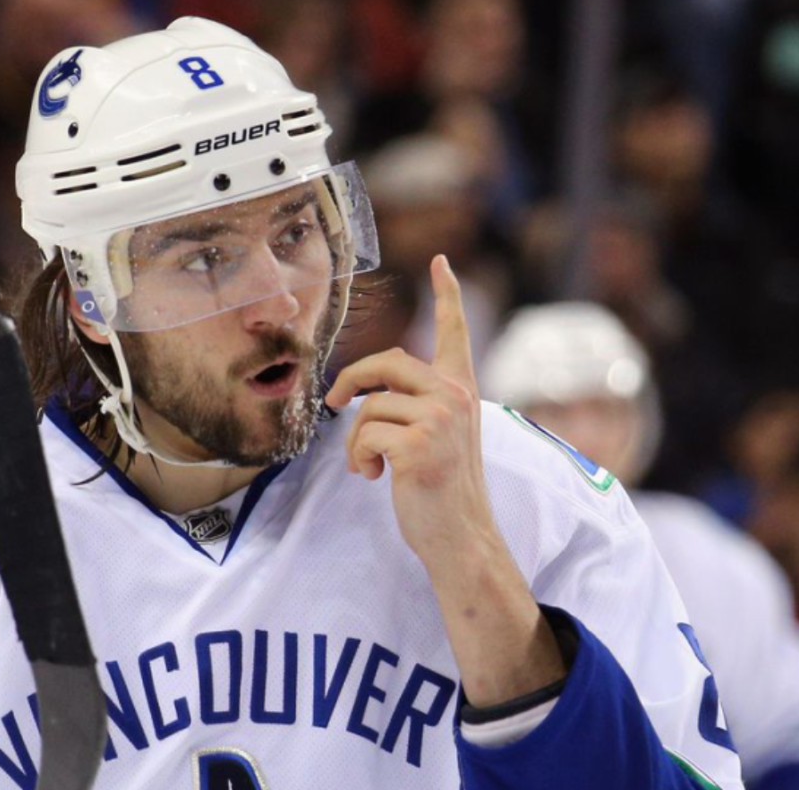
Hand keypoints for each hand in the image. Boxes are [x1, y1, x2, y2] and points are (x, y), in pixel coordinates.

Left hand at [324, 254, 491, 557]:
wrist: (460, 537)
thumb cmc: (441, 490)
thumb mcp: (437, 437)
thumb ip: (417, 405)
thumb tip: (365, 392)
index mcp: (461, 390)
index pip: (453, 333)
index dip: (447, 295)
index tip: (441, 262)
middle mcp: (455, 396)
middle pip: (385, 361)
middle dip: (352, 380)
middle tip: (338, 401)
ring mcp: (440, 419)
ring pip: (369, 406)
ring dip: (357, 441)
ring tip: (371, 466)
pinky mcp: (420, 444)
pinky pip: (365, 435)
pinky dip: (359, 460)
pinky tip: (375, 478)